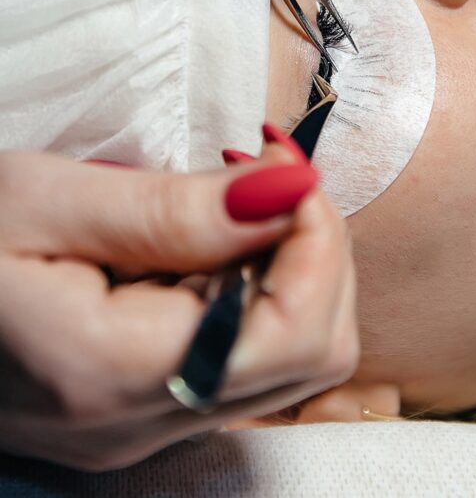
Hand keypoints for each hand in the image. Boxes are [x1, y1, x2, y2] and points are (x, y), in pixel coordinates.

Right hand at [0, 142, 357, 469]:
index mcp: (114, 375)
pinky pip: (236, 358)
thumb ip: (174, 207)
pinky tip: (199, 242)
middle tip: (266, 174)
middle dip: (313, 250)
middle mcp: (140, 424)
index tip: (288, 164)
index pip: (298, 331)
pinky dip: (248, 290)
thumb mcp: (40, 199)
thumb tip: (290, 190)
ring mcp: (138, 427)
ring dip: (285, 267)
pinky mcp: (133, 410)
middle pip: (312, 353)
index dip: (319, 238)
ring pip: (287, 360)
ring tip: (227, 201)